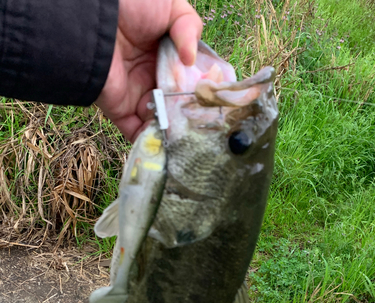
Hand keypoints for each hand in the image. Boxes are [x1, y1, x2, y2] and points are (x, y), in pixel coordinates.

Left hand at [95, 0, 201, 141]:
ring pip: (160, 121)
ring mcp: (136, 95)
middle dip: (190, 114)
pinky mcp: (120, 109)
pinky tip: (171, 147)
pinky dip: (152, 143)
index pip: (187, 78)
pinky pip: (137, 133)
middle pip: (176, 103)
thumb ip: (190, 28)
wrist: (96, 19)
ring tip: (194, 139)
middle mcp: (151, 76)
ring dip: (176, 131)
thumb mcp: (171, 6)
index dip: (201, 88)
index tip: (214, 98)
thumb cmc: (131, 5)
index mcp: (164, 54)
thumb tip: (192, 61)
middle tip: (208, 125)